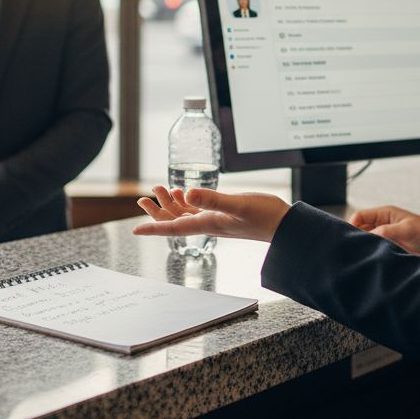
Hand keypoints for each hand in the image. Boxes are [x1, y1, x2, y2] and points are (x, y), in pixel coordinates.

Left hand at [133, 186, 290, 242]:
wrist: (284, 225)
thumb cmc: (264, 216)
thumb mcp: (238, 204)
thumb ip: (214, 199)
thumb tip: (189, 193)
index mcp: (208, 223)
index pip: (173, 227)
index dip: (153, 227)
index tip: (135, 230)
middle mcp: (208, 223)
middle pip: (174, 221)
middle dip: (157, 211)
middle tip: (142, 198)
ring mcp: (215, 220)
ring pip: (184, 214)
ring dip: (170, 203)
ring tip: (159, 189)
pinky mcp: (224, 215)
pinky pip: (198, 211)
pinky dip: (187, 202)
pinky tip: (184, 192)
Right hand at [349, 205, 419, 258]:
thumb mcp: (407, 229)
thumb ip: (388, 231)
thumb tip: (371, 236)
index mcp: (384, 214)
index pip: (360, 216)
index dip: (352, 224)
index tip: (350, 236)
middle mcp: (381, 224)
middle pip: (360, 228)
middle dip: (355, 236)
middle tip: (352, 247)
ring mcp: (384, 236)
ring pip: (365, 240)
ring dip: (363, 245)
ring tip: (360, 254)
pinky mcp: (387, 247)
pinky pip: (373, 249)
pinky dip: (370, 252)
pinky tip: (369, 258)